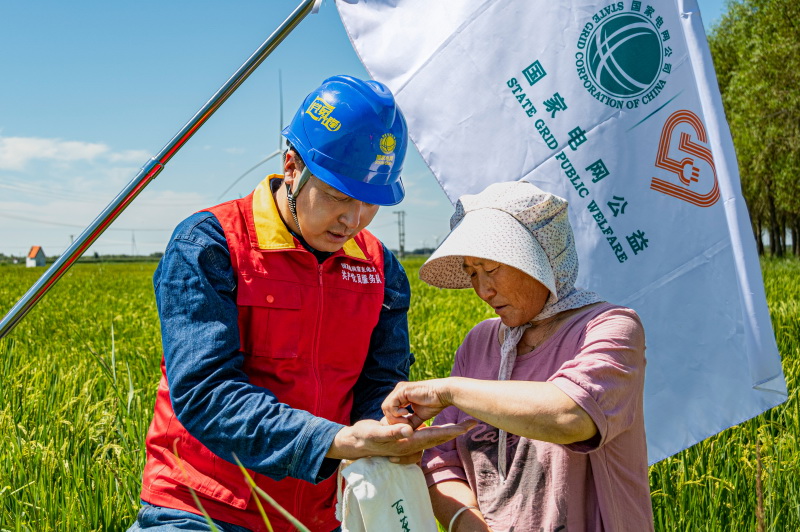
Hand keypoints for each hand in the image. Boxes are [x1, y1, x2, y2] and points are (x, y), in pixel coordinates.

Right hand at [326, 417, 473, 460]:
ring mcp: (411, 445)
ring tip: (465, 424)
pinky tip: (445, 427)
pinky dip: (439, 433)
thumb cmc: (365, 436)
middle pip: (440, 438)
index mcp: (407, 442)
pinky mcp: (408, 442)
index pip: (435, 436)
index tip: (467, 425)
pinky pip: (427, 437)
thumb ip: (392, 430)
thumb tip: (409, 429)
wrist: (356, 445)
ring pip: (435, 438)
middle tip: (474, 422)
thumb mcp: (376, 432)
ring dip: (450, 432)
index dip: (452, 431)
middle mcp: (412, 445)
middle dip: (457, 431)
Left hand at [382, 379, 452, 427]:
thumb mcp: (419, 416)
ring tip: (406, 421)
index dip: (395, 420)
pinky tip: (407, 414)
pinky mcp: (401, 390)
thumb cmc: (435, 404)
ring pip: (386, 407)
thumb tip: (403, 431)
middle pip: (386, 409)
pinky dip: (396, 413)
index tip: (406, 426)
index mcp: (402, 396)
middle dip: (393, 420)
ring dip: (394, 418)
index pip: (390, 410)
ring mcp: (399, 389)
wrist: (444, 394)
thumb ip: (410, 422)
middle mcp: (399, 391)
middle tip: (405, 424)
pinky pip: (390, 404)